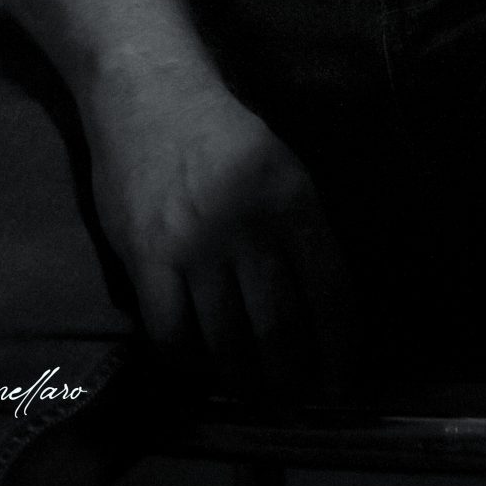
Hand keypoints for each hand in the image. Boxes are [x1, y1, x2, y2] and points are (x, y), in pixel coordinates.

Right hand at [88, 73, 356, 395]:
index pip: (331, 293)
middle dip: (291, 379)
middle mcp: (249, 224)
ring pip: (227, 342)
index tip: (338, 379)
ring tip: (251, 390)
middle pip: (280, 330)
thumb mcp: (281, 167)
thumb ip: (301, 231)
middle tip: (292, 397)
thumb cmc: (220, 131)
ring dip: (243, 380)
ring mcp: (195, 243)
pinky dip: (190, 363)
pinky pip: (171, 335)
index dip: (339, 348)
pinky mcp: (146, 256)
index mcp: (294, 199)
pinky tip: (199, 364)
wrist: (147, 88)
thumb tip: (322, 310)